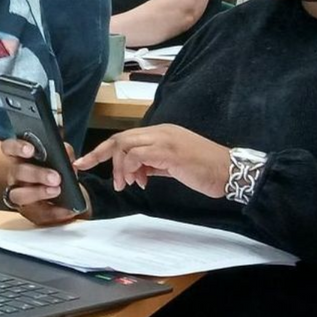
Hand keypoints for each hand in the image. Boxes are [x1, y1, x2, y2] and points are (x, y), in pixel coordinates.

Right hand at [0, 136, 86, 226]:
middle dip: (37, 174)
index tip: (30, 150)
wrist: (63, 195)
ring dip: (39, 193)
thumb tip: (66, 153)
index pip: (10, 148)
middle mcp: (16, 175)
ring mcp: (19, 194)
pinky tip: (66, 209)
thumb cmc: (55, 171)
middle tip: (55, 177)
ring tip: (56, 191)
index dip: (17, 148)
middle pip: (18, 172)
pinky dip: (54, 212)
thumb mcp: (61, 158)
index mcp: (20, 158)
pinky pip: (37, 214)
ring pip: (20, 195)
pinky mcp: (28, 212)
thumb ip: (64, 152)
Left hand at [84, 124, 231, 196]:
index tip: (85, 162)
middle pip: (120, 138)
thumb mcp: (173, 166)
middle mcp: (161, 132)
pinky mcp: (168, 151)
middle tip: (93, 171)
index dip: (103, 150)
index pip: (126, 137)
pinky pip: (137, 155)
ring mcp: (164, 139)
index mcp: (162, 133)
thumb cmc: (206, 170)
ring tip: (126, 185)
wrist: (230, 171)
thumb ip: (153, 165)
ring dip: (120, 168)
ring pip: (125, 146)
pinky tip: (139, 183)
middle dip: (100, 155)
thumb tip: (136, 172)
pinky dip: (131, 169)